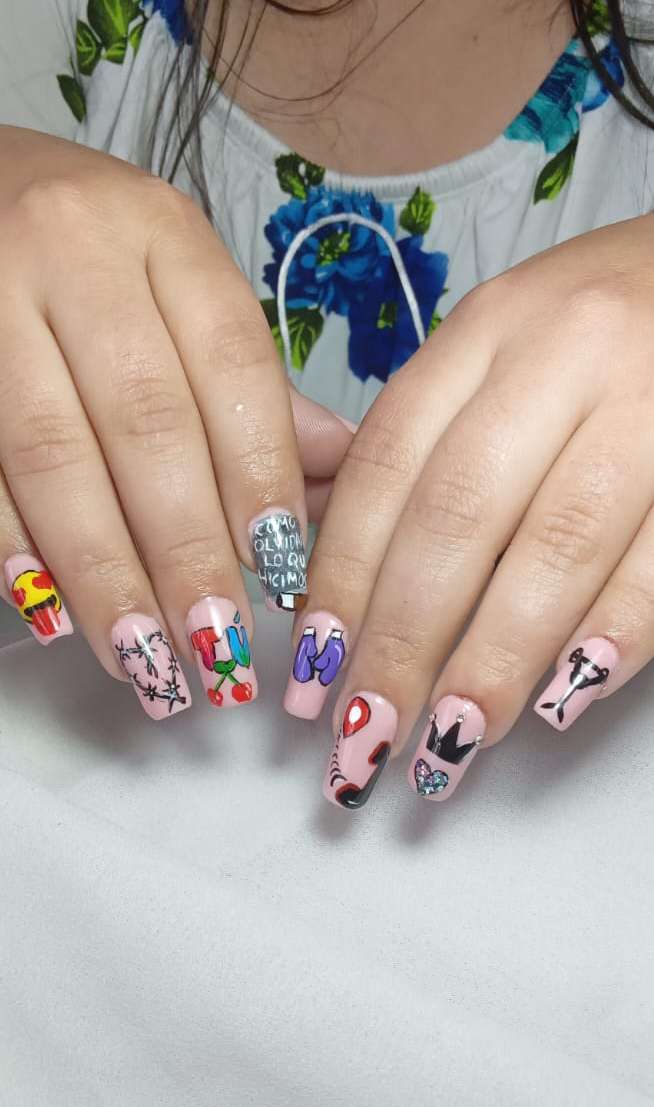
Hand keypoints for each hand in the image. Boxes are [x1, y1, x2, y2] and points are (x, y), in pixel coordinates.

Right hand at [0, 126, 349, 717]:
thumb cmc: (91, 252)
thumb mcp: (178, 283)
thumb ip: (252, 385)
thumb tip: (344, 478)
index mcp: (162, 233)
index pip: (231, 365)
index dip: (260, 476)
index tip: (283, 571)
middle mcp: (74, 252)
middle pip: (145, 422)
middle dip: (186, 549)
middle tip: (217, 646)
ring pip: (54, 455)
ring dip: (103, 571)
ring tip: (145, 658)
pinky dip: (12, 545)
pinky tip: (50, 612)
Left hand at [285, 214, 653, 806]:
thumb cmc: (603, 332)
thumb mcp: (504, 352)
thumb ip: (428, 445)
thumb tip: (331, 576)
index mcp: (489, 328)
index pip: (389, 463)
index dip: (342, 575)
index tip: (313, 668)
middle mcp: (563, 355)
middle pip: (459, 515)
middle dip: (404, 639)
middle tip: (367, 734)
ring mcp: (647, 402)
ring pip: (556, 545)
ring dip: (496, 656)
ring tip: (452, 741)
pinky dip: (613, 632)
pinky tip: (564, 696)